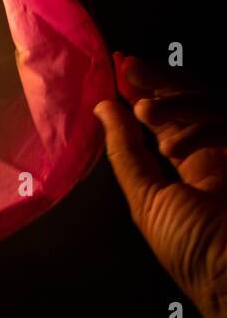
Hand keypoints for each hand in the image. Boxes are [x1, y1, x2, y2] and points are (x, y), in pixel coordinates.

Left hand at [93, 52, 226, 317]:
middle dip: (159, 82)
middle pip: (192, 104)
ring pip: (210, 105)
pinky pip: (225, 121)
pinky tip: (170, 138)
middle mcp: (218, 157)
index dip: (144, 94)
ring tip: (142, 106)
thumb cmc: (193, 251)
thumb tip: (102, 109)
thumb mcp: (148, 198)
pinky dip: (197, 121)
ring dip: (173, 99)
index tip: (119, 70)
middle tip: (128, 66)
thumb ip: (127, 152)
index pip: (168, 121)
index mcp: (193, 171)